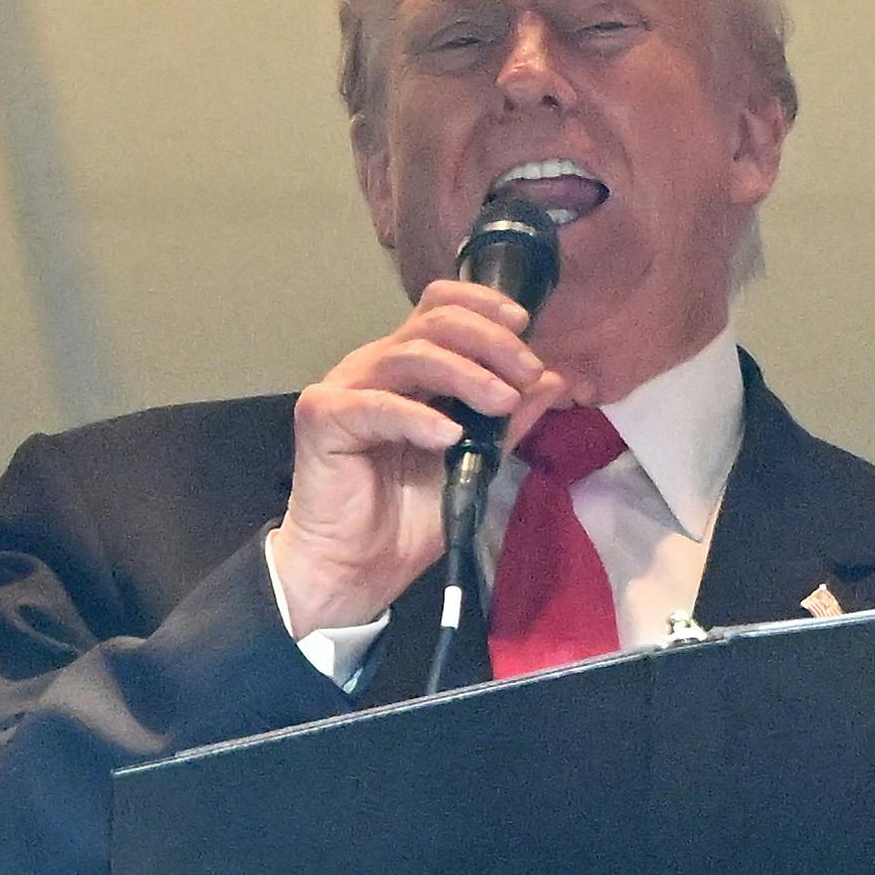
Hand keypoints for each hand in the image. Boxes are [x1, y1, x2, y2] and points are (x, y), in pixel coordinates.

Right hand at [273, 281, 560, 639]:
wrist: (357, 569)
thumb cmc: (407, 517)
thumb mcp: (475, 464)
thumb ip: (507, 423)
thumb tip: (551, 379)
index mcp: (406, 369)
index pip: (440, 307)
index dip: (483, 305)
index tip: (525, 327)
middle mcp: (374, 367)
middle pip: (432, 323)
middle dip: (489, 342)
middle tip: (526, 372)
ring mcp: (345, 388)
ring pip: (410, 355)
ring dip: (466, 375)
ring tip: (502, 404)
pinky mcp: (323, 417)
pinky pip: (377, 405)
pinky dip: (419, 417)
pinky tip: (450, 437)